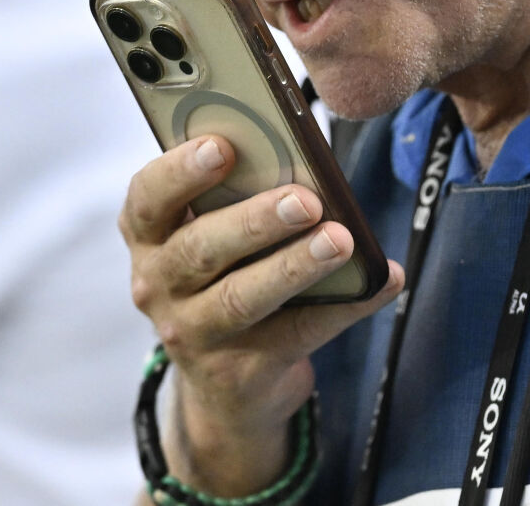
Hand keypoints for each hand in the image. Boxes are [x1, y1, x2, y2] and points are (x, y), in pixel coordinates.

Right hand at [121, 135, 402, 495]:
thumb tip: (304, 164)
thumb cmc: (225, 276)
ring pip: (242, 297)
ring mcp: (193, 334)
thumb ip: (235, 199)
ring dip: (295, 266)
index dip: (180, 170)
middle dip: (254, 221)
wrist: (224, 383)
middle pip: (199, 248)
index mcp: (150, 235)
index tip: (222, 147)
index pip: (148, 197)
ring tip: (340, 240)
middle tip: (306, 200)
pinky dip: (344, 307)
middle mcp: (157, 285)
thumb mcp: (212, 236)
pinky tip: (381, 282)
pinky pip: (295, 334)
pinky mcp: (238, 372)